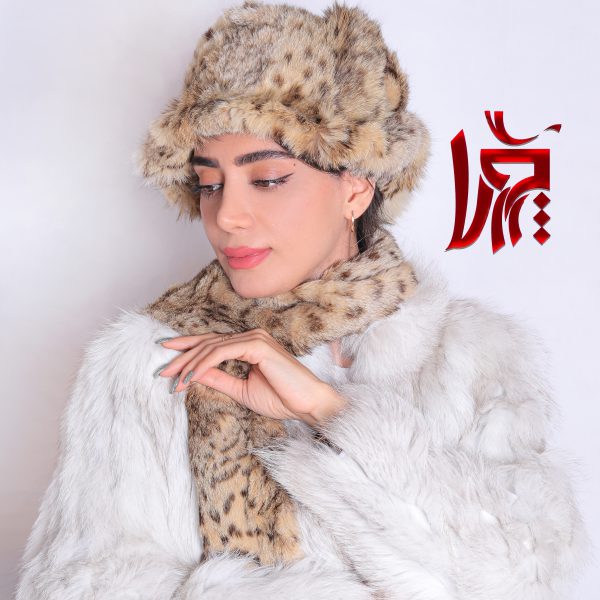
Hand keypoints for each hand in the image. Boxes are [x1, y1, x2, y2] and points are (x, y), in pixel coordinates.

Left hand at [155, 329, 346, 425]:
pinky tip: (190, 378)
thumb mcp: (240, 390)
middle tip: (162, 371)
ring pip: (212, 346)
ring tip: (173, 379)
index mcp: (248, 345)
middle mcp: (251, 337)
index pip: (212, 343)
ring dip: (189, 363)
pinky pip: (222, 352)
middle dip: (182, 356)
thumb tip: (192, 374)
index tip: (167, 359)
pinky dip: (203, 365)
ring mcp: (255, 338)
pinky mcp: (258, 345)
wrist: (307, 404)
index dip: (188, 350)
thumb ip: (218, 378)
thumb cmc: (281, 398)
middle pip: (208, 342)